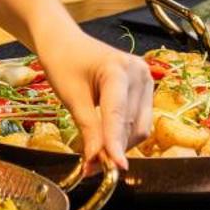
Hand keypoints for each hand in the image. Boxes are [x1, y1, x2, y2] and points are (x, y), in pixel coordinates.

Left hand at [34, 27, 153, 172]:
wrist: (65, 42)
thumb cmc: (63, 62)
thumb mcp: (71, 97)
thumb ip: (88, 129)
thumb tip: (96, 162)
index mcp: (118, 69)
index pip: (118, 114)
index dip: (116, 142)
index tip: (116, 166)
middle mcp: (140, 73)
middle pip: (132, 124)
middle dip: (114, 147)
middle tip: (93, 167)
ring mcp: (146, 80)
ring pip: (140, 126)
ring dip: (121, 144)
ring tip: (97, 156)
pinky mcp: (145, 89)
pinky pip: (139, 120)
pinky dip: (123, 134)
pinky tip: (107, 140)